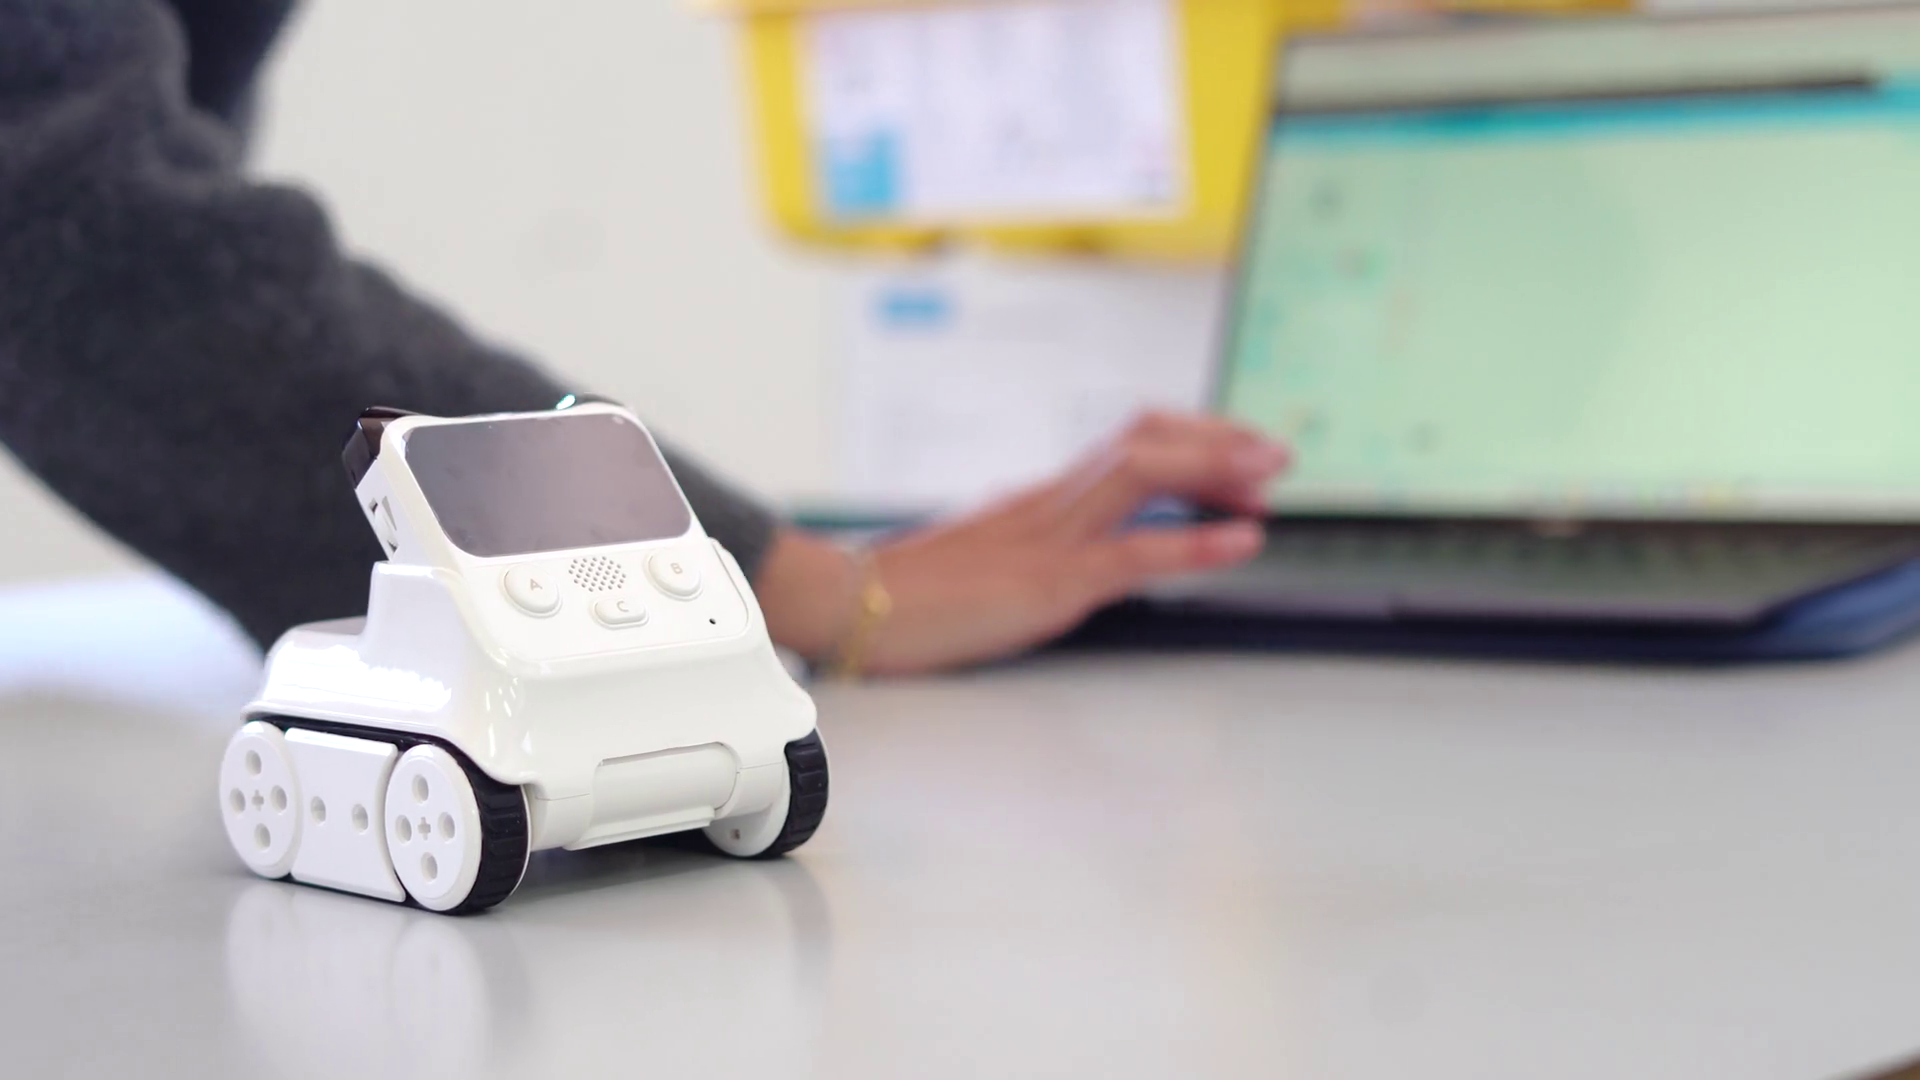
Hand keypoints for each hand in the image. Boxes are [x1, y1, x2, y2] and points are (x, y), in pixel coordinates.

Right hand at [757, 411, 1287, 675]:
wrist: (843, 605)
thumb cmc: (904, 597)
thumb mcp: (983, 562)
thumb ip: (1029, 549)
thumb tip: (1071, 554)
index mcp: (1036, 498)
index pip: (1126, 442)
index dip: (1190, 437)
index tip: (1235, 450)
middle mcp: (1047, 502)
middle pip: (1143, 440)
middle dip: (1216, 440)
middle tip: (1273, 454)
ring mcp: (1048, 536)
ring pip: (1142, 474)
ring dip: (1215, 469)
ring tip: (1269, 478)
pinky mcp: (1046, 582)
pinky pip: (1132, 551)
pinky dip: (1195, 540)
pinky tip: (1241, 539)